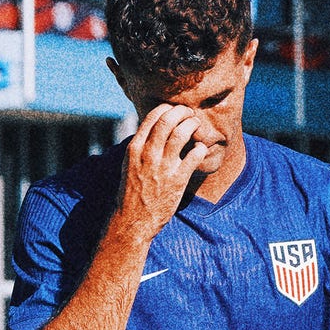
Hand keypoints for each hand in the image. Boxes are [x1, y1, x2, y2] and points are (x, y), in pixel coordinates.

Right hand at [116, 103, 207, 236]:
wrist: (133, 220)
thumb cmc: (132, 192)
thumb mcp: (129, 165)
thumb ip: (140, 147)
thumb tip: (152, 131)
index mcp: (135, 148)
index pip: (153, 116)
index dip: (168, 109)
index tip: (175, 111)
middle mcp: (148, 154)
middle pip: (169, 119)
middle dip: (183, 112)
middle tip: (190, 115)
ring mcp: (163, 166)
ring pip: (182, 133)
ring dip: (193, 125)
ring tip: (197, 127)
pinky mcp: (178, 179)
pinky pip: (195, 154)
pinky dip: (201, 148)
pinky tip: (200, 149)